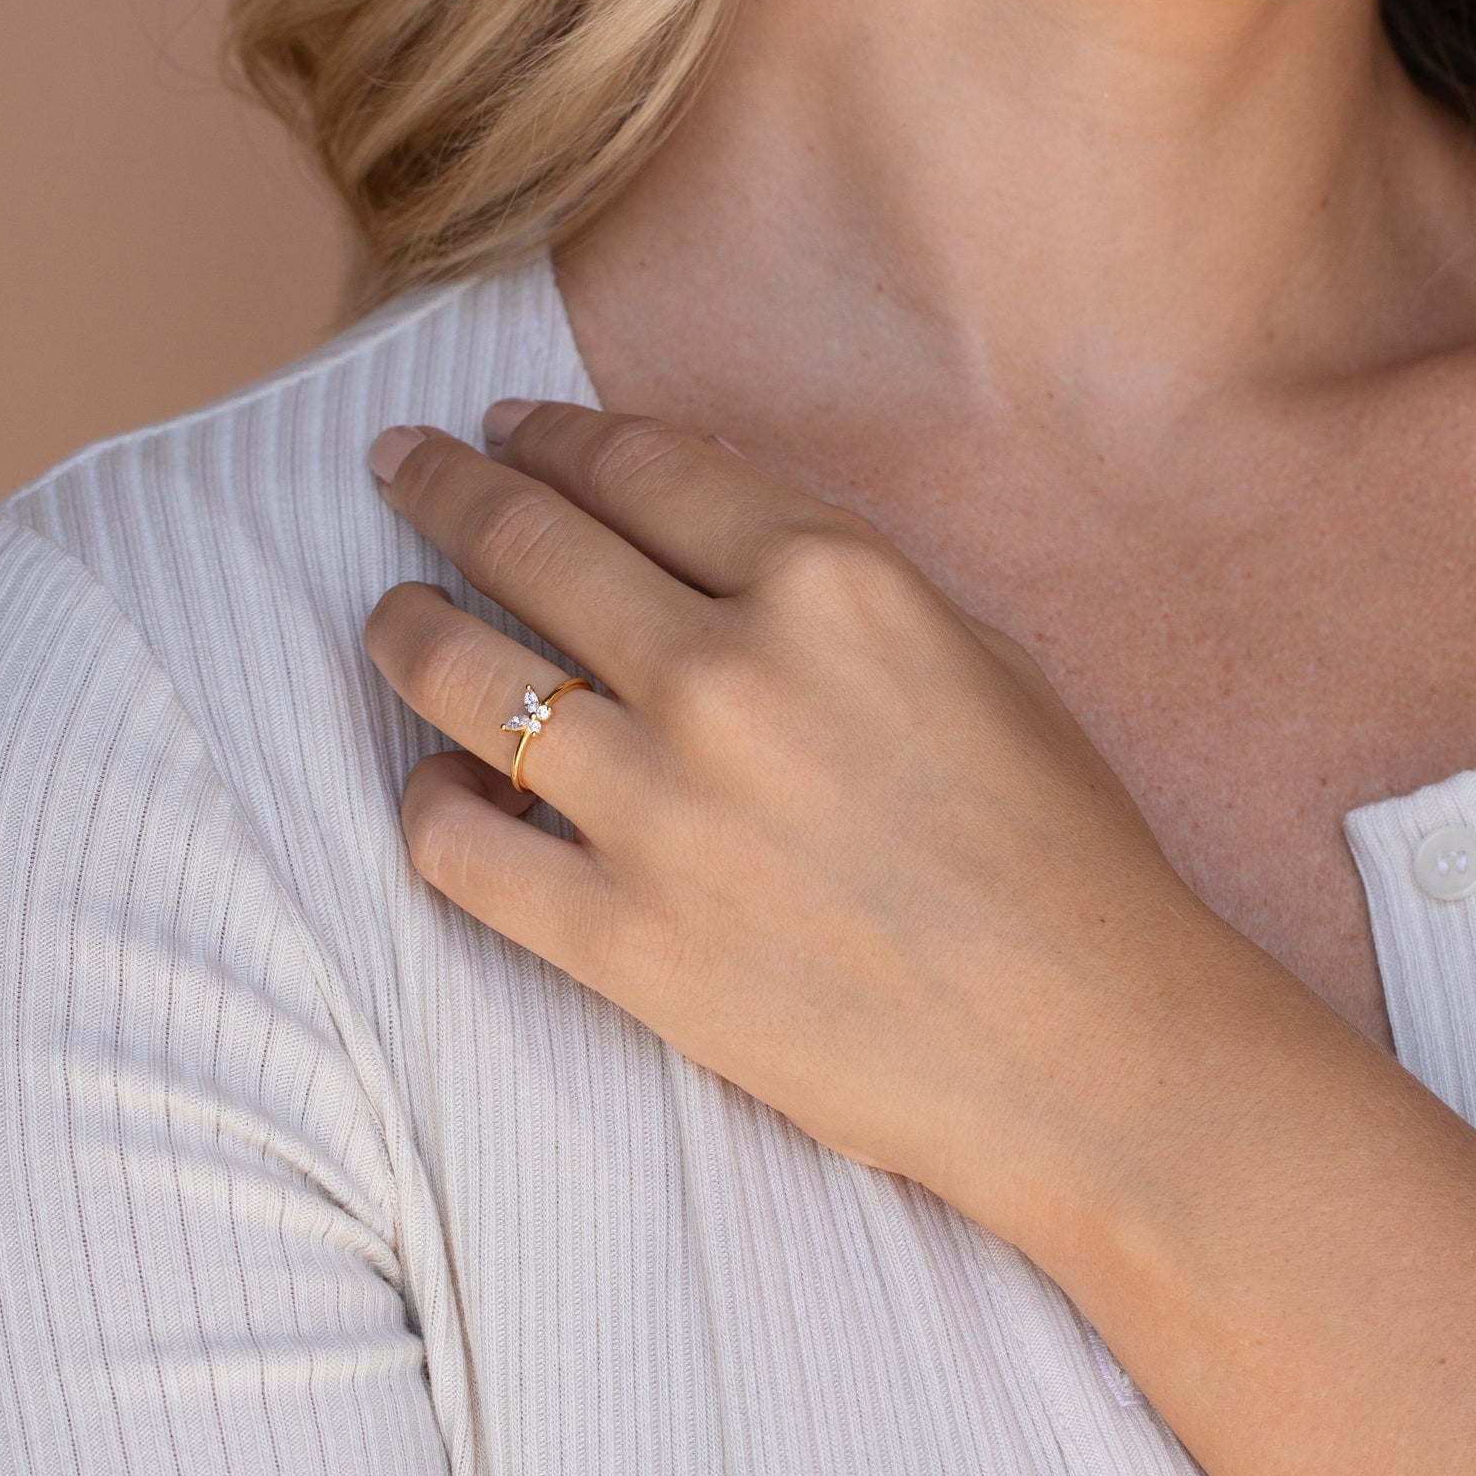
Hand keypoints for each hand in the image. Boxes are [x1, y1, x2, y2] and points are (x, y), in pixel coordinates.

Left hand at [362, 400, 1230, 1242]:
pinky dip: (425, 800)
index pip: (638, 467)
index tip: (507, 426)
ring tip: (387, 613)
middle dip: (442, 485)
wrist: (1087, 1049)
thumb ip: (833, 582)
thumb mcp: (973, 655)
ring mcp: (659, 809)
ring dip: (401, 627)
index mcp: (828, 584)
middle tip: (399, 465)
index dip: (552, 433)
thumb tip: (696, 531)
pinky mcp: (620, 940)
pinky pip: (456, 846)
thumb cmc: (1056, 848)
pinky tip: (435, 780)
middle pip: (527, 540)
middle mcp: (726, 674)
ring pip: (459, 675)